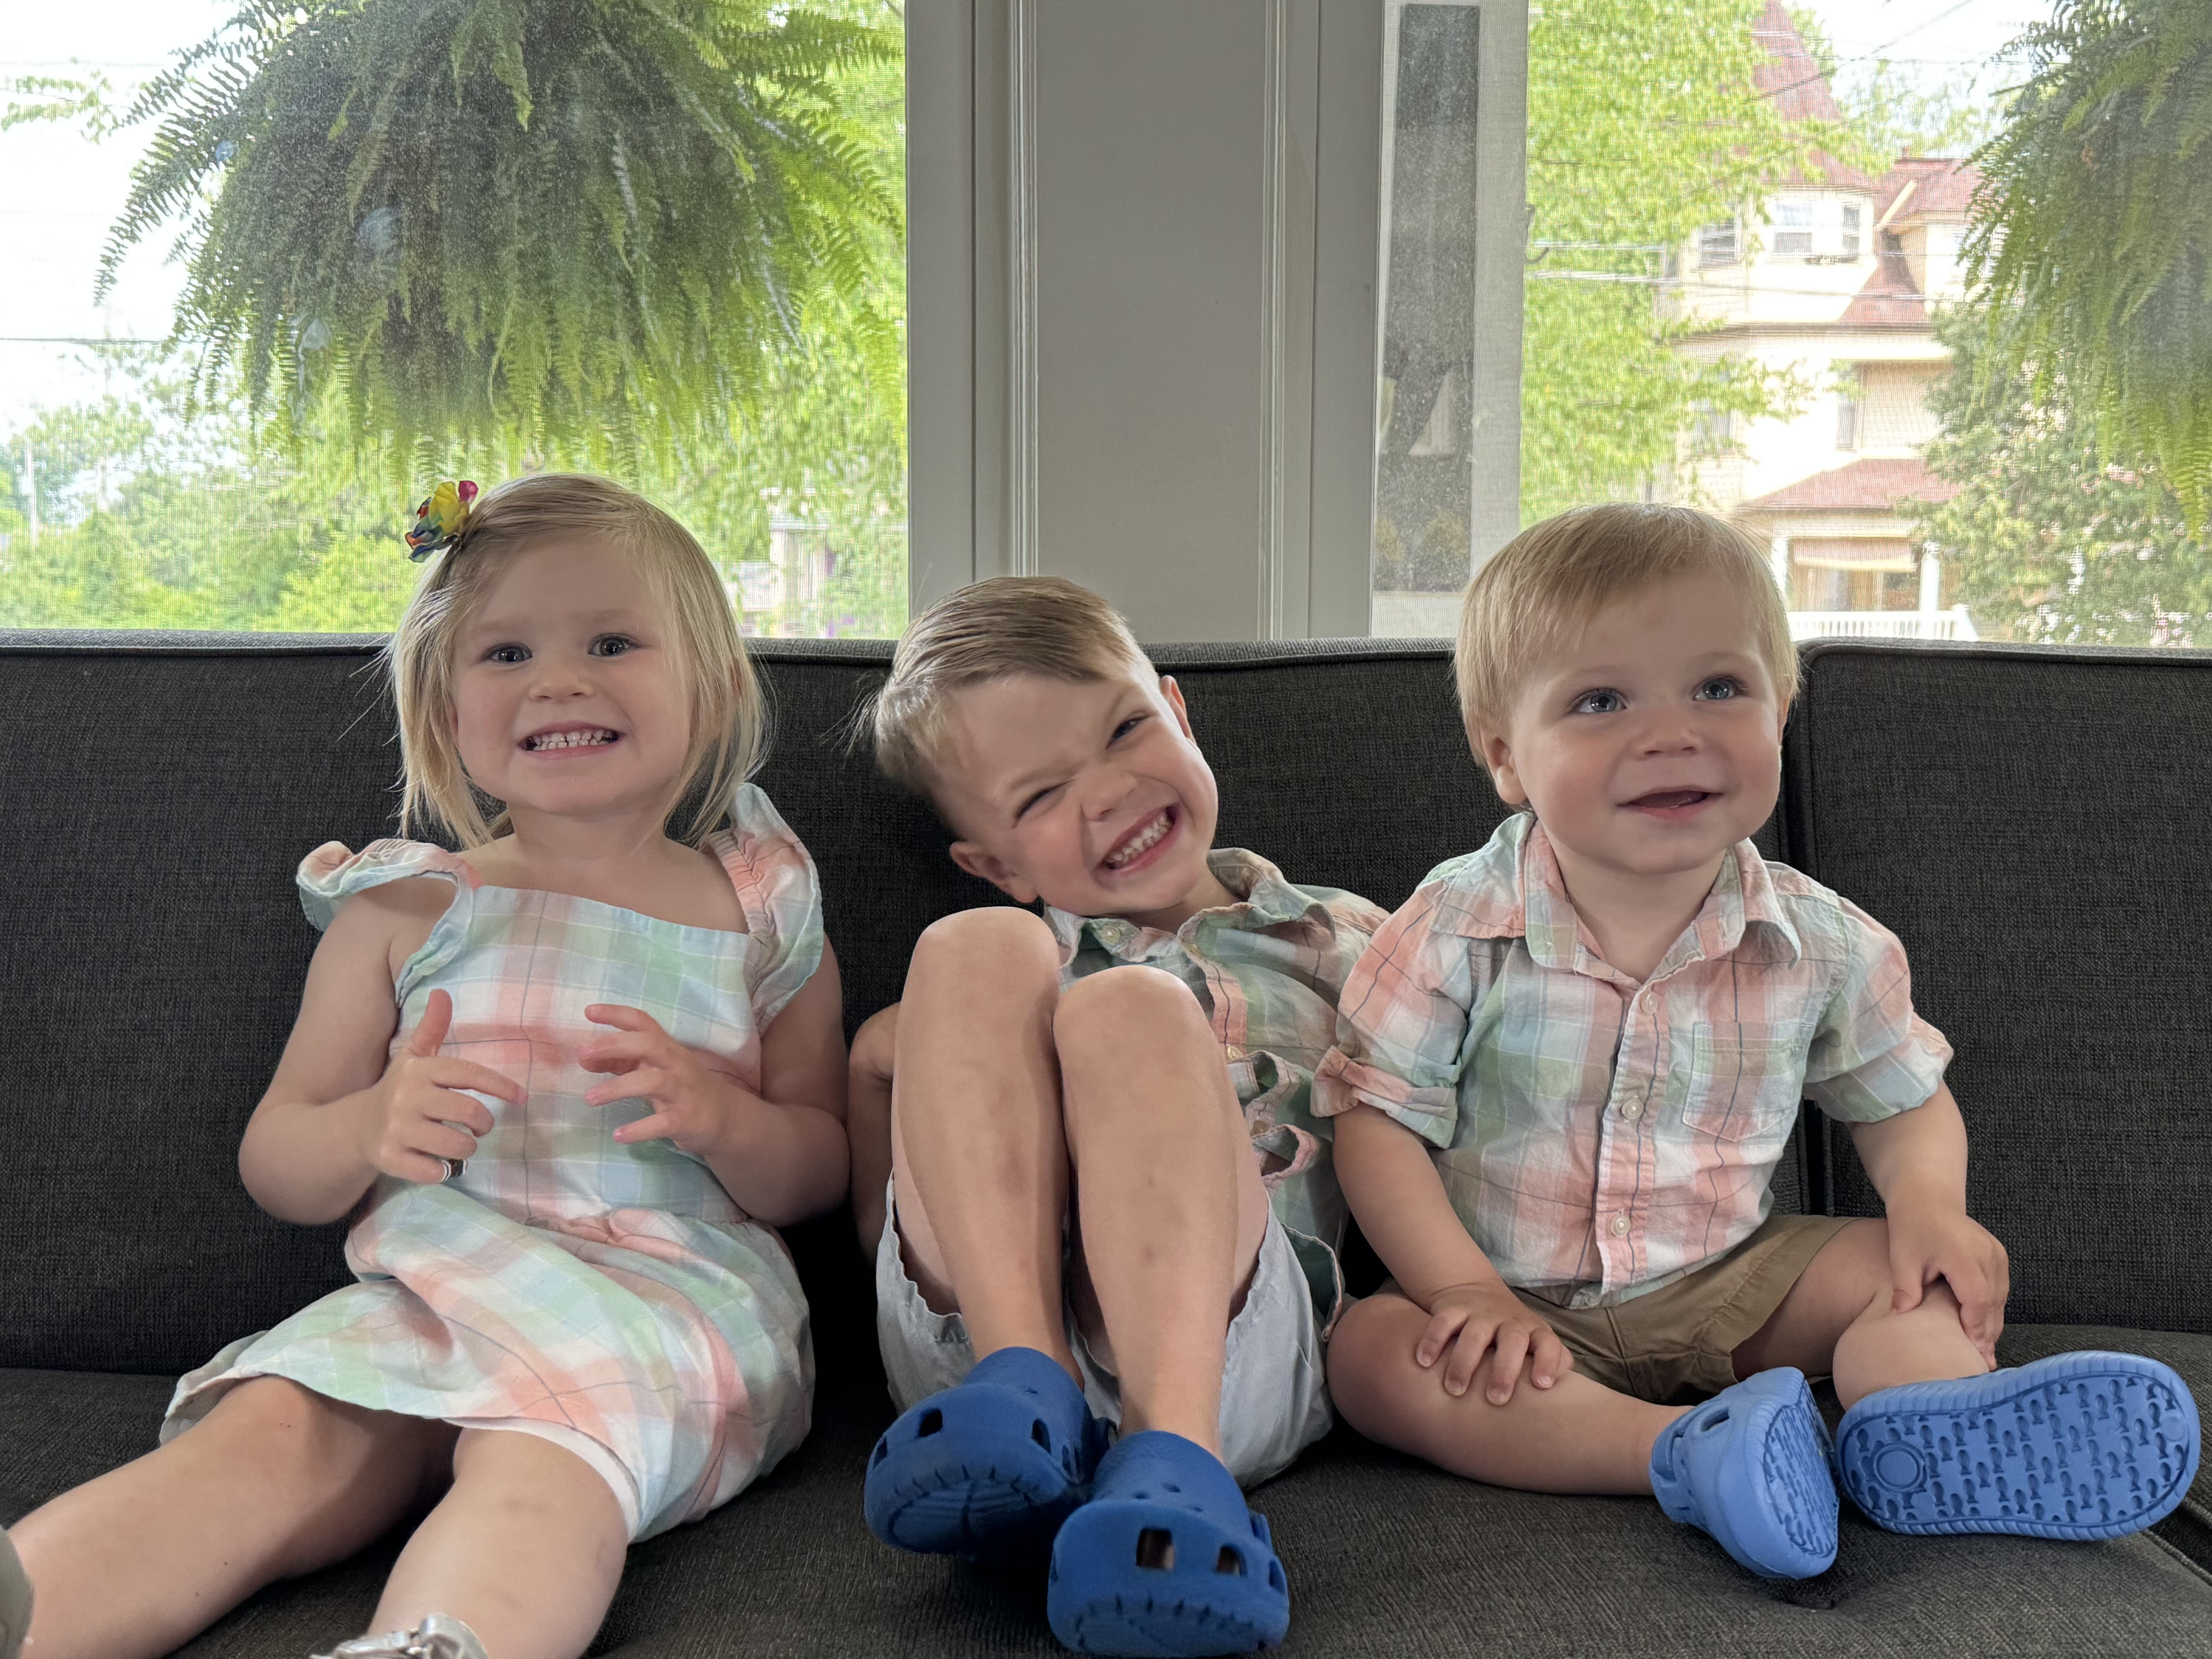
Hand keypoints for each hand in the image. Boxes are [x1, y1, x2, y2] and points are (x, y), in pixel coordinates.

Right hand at [359, 988, 520, 1183]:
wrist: (356, 1127)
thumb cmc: (399, 1091)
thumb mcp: (414, 1057)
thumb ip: (432, 1027)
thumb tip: (442, 993)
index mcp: (419, 1070)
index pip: (469, 1074)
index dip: (500, 1085)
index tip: (522, 1097)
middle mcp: (407, 1097)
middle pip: (468, 1111)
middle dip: (484, 1122)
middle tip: (480, 1126)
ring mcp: (397, 1129)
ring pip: (456, 1144)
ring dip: (467, 1148)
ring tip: (461, 1143)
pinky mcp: (390, 1158)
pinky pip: (434, 1171)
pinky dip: (443, 1171)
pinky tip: (437, 1162)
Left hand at [581, 1004, 744, 1154]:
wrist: (725, 1117)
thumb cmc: (681, 1087)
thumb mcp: (653, 1069)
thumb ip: (620, 1062)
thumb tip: (584, 1058)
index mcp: (668, 1048)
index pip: (643, 1022)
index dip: (617, 1014)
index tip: (588, 1011)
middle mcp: (677, 1064)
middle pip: (648, 1044)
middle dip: (614, 1045)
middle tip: (582, 1054)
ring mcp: (683, 1091)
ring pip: (652, 1082)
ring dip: (617, 1088)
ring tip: (589, 1098)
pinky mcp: (686, 1120)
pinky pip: (661, 1123)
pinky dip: (639, 1129)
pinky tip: (618, 1135)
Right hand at [1414, 1280, 1575, 1403]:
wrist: (1476, 1290)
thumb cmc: (1513, 1332)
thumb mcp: (1536, 1341)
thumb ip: (1554, 1361)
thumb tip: (1567, 1390)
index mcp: (1534, 1332)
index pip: (1549, 1344)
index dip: (1549, 1362)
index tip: (1542, 1386)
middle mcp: (1509, 1321)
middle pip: (1512, 1341)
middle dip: (1504, 1370)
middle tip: (1495, 1400)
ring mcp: (1480, 1313)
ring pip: (1474, 1333)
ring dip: (1464, 1362)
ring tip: (1454, 1389)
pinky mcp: (1454, 1308)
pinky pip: (1443, 1321)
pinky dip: (1433, 1340)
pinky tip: (1422, 1362)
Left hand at [1886, 1200, 2008, 1367]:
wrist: (1927, 1199)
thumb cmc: (1912, 1227)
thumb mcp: (1903, 1257)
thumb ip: (1905, 1288)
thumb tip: (1899, 1317)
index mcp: (1964, 1255)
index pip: (1977, 1299)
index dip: (1975, 1328)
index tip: (1972, 1353)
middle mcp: (1987, 1255)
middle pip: (1993, 1304)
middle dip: (1986, 1334)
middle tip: (1980, 1364)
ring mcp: (1996, 1254)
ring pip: (2000, 1299)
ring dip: (1991, 1325)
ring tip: (1984, 1354)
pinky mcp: (1998, 1256)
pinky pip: (2000, 1289)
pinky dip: (1993, 1310)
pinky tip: (1984, 1329)